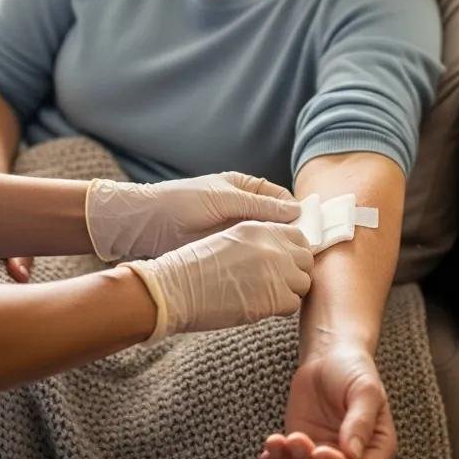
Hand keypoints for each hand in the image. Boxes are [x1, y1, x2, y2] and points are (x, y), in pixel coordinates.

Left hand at [87, 171, 300, 261]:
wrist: (145, 224)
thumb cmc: (182, 202)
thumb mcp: (224, 199)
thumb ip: (260, 205)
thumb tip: (296, 211)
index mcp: (245, 188)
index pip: (281, 199)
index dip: (297, 212)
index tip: (312, 229)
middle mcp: (243, 208)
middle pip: (277, 221)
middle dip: (291, 234)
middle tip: (306, 252)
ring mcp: (235, 230)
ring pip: (265, 240)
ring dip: (277, 249)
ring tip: (293, 264)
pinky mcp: (225, 248)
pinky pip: (250, 253)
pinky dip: (261, 260)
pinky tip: (271, 271)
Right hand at [122, 220, 312, 337]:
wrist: (177, 289)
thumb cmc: (194, 268)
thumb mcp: (229, 240)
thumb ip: (258, 244)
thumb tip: (280, 258)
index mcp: (260, 229)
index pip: (299, 237)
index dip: (295, 253)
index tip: (288, 265)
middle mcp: (273, 246)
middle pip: (306, 260)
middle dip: (296, 274)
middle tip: (278, 285)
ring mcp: (276, 270)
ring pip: (303, 283)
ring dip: (289, 292)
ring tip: (266, 297)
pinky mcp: (274, 297)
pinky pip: (293, 304)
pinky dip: (281, 309)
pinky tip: (260, 307)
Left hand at [260, 344, 396, 458]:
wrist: (328, 356)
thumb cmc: (352, 369)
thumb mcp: (364, 389)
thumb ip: (361, 421)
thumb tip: (353, 454)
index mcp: (377, 448)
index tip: (319, 451)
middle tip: (295, 438)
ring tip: (276, 441)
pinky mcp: (303, 453)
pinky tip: (267, 454)